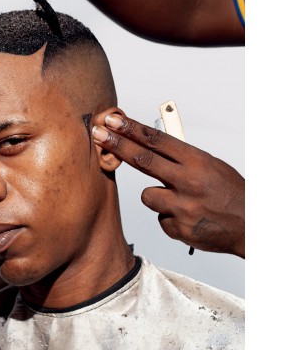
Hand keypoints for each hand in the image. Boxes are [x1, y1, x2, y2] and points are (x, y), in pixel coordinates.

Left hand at [92, 114, 244, 257]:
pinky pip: (160, 218)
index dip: (131, 129)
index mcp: (197, 162)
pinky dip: (169, 217)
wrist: (252, 226)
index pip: (156, 140)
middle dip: (116, 144)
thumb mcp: (210, 165)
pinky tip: (188, 217)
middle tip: (98, 133)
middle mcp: (188, 182)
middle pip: (142, 159)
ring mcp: (182, 207)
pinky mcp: (178, 228)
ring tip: (181, 201)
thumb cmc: (229, 192)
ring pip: (147, 196)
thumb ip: (179, 157)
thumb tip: (148, 142)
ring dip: (157, 197)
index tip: (113, 120)